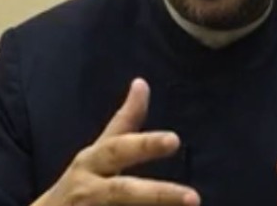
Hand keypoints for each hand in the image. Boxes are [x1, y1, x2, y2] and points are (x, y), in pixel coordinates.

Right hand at [34, 78, 200, 205]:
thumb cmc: (82, 181)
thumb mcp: (99, 151)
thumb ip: (124, 121)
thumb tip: (142, 82)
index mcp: (92, 163)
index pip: (119, 149)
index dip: (146, 145)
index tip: (175, 140)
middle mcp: (88, 189)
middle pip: (123, 191)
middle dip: (158, 194)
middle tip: (194, 198)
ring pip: (121, 205)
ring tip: (191, 204)